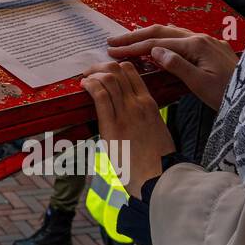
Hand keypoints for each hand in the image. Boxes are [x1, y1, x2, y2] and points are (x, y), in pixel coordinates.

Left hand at [81, 60, 174, 196]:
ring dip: (92, 74)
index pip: (131, 72)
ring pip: (108, 79)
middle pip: (117, 71)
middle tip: (90, 73)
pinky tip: (84, 86)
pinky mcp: (113, 126)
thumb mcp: (156, 131)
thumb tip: (130, 118)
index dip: (114, 66)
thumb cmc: (158, 160)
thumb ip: (144, 118)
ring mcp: (126, 113)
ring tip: (84, 79)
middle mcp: (137, 104)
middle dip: (99, 67)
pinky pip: (100, 96)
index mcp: (149, 104)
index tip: (103, 71)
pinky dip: (90, 86)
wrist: (160, 177)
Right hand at [107, 25, 239, 110]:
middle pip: (161, 32)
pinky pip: (181, 39)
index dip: (133, 47)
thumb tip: (154, 52)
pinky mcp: (211, 49)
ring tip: (130, 40)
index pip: (157, 43)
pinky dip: (163, 40)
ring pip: (171, 33)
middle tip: (113, 42)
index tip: (113, 51)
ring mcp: (207, 42)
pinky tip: (158, 44)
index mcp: (196, 45)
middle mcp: (201, 38)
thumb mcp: (200, 83)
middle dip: (135, 36)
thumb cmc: (229, 94)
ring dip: (148, 36)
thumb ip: (177, 65)